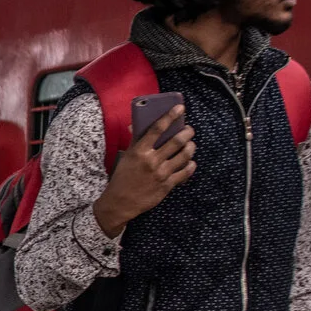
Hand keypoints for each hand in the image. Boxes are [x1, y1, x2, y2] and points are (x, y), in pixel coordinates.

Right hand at [92, 106, 195, 236]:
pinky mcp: (167, 185)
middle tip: (189, 130)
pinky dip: (190, 165)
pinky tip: (190, 162)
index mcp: (139, 151)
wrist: (120, 203)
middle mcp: (151, 160)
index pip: (157, 129)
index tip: (180, 108)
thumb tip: (137, 124)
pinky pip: (185, 172)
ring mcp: (161, 174)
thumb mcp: (126, 157)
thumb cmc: (122, 177)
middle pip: (176, 141)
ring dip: (191, 147)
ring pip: (184, 155)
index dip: (170, 116)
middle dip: (187, 132)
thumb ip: (135, 141)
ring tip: (191, 144)